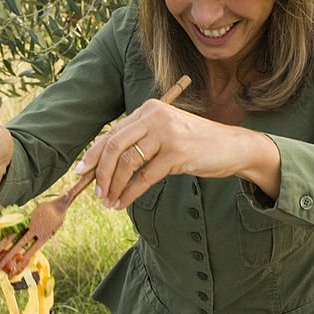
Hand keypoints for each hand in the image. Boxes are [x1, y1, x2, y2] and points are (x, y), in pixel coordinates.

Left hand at [75, 100, 280, 208]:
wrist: (233, 146)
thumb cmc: (196, 143)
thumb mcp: (165, 135)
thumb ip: (139, 142)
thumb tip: (104, 165)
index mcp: (149, 109)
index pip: (112, 133)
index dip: (93, 155)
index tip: (81, 173)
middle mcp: (155, 117)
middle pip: (114, 146)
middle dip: (99, 173)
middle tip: (95, 192)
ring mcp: (166, 134)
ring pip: (127, 163)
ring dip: (114, 186)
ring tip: (109, 201)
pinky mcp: (177, 153)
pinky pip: (145, 177)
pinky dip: (130, 193)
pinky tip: (123, 203)